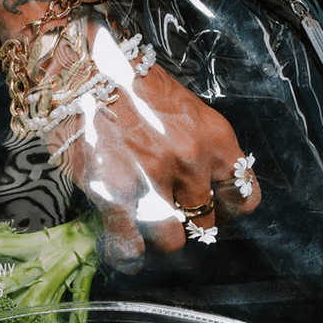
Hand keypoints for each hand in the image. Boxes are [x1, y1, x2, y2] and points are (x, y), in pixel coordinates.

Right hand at [34, 18, 259, 270]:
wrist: (79, 67)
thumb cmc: (128, 81)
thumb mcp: (180, 106)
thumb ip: (196, 144)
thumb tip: (199, 181)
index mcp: (214, 138)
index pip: (243, 195)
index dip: (229, 209)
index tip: (215, 209)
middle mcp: (191, 163)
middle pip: (206, 221)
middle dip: (190, 223)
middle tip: (174, 215)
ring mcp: (153, 181)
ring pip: (172, 240)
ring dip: (160, 237)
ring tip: (148, 229)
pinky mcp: (116, 195)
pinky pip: (130, 245)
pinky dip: (129, 254)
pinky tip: (127, 253)